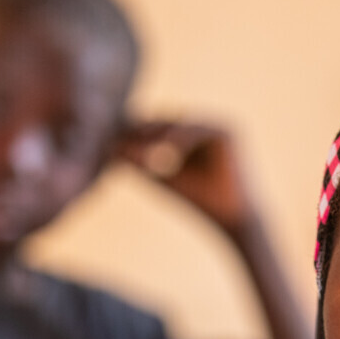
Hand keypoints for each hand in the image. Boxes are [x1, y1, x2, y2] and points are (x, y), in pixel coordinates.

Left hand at [117, 121, 254, 235]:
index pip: (156, 128)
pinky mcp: (227, 130)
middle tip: (123, 139)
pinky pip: (198, 128)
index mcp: (187, 134)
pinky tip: (166, 147)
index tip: (115, 143)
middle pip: (166, 121)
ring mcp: (215, 124)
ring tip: (141, 145)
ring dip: (160, 133)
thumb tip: (109, 148)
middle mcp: (202, 125)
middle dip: (144, 131)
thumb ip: (140, 161)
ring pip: (180, 123)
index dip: (136, 134)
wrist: (229, 216)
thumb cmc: (197, 200)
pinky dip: (182, 137)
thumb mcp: (161, 177)